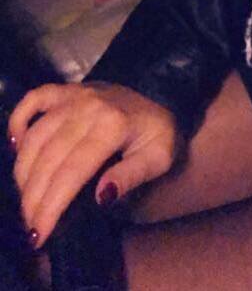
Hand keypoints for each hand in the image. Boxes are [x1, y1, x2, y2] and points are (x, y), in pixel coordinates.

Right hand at [7, 80, 181, 247]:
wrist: (164, 94)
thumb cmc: (160, 133)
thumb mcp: (159, 158)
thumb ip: (131, 176)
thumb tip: (101, 196)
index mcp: (112, 126)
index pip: (71, 172)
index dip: (51, 207)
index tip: (39, 235)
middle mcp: (88, 108)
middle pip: (48, 158)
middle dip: (33, 199)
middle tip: (30, 228)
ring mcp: (75, 96)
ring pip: (35, 136)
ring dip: (23, 172)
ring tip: (25, 202)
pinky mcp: (67, 90)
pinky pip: (34, 99)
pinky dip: (18, 120)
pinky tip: (14, 147)